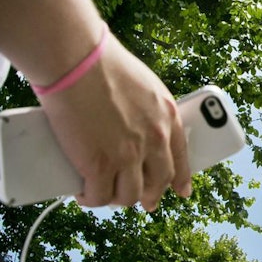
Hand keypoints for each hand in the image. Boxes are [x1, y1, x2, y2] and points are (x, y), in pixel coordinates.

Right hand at [37, 33, 191, 210]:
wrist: (79, 60)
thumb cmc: (104, 64)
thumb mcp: (144, 85)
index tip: (181, 190)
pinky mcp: (99, 164)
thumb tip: (135, 126)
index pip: (181, 156)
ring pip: (131, 195)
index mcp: (168, 116)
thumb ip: (146, 110)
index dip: (181, 178)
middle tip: (143, 201)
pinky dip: (91, 199)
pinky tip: (84, 193)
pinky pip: (99, 196)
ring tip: (107, 193)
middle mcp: (154, 138)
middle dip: (151, 195)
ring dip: (119, 198)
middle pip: (159, 181)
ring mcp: (128, 154)